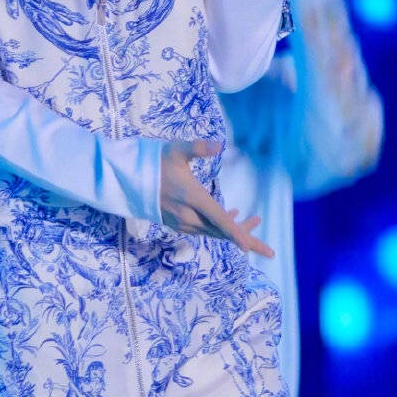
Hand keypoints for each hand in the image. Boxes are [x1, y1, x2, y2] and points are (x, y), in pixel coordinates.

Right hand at [159, 138, 274, 257]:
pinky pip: (203, 229)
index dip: (235, 233)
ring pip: (213, 231)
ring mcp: (181, 222)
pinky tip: (228, 214)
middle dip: (245, 236)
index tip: (250, 247)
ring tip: (253, 220)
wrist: (128, 180)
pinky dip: (218, 226)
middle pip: (221, 231)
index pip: (218, 219)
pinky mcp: (177, 223)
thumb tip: (219, 145)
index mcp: (191, 197)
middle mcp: (188, 214)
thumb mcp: (176, 149)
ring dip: (232, 228)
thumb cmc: (154, 161)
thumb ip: (198, 147)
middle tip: (269, 251)